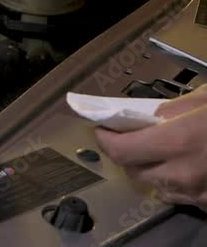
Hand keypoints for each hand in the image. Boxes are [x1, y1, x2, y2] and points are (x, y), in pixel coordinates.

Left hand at [95, 85, 206, 208]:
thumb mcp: (206, 101)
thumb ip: (173, 109)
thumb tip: (150, 116)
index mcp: (178, 143)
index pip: (120, 150)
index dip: (105, 140)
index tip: (102, 129)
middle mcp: (181, 174)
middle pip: (132, 171)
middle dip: (126, 154)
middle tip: (130, 139)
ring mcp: (196, 195)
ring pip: (154, 186)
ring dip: (149, 171)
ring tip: (159, 153)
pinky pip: (179, 196)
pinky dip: (174, 184)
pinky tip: (184, 168)